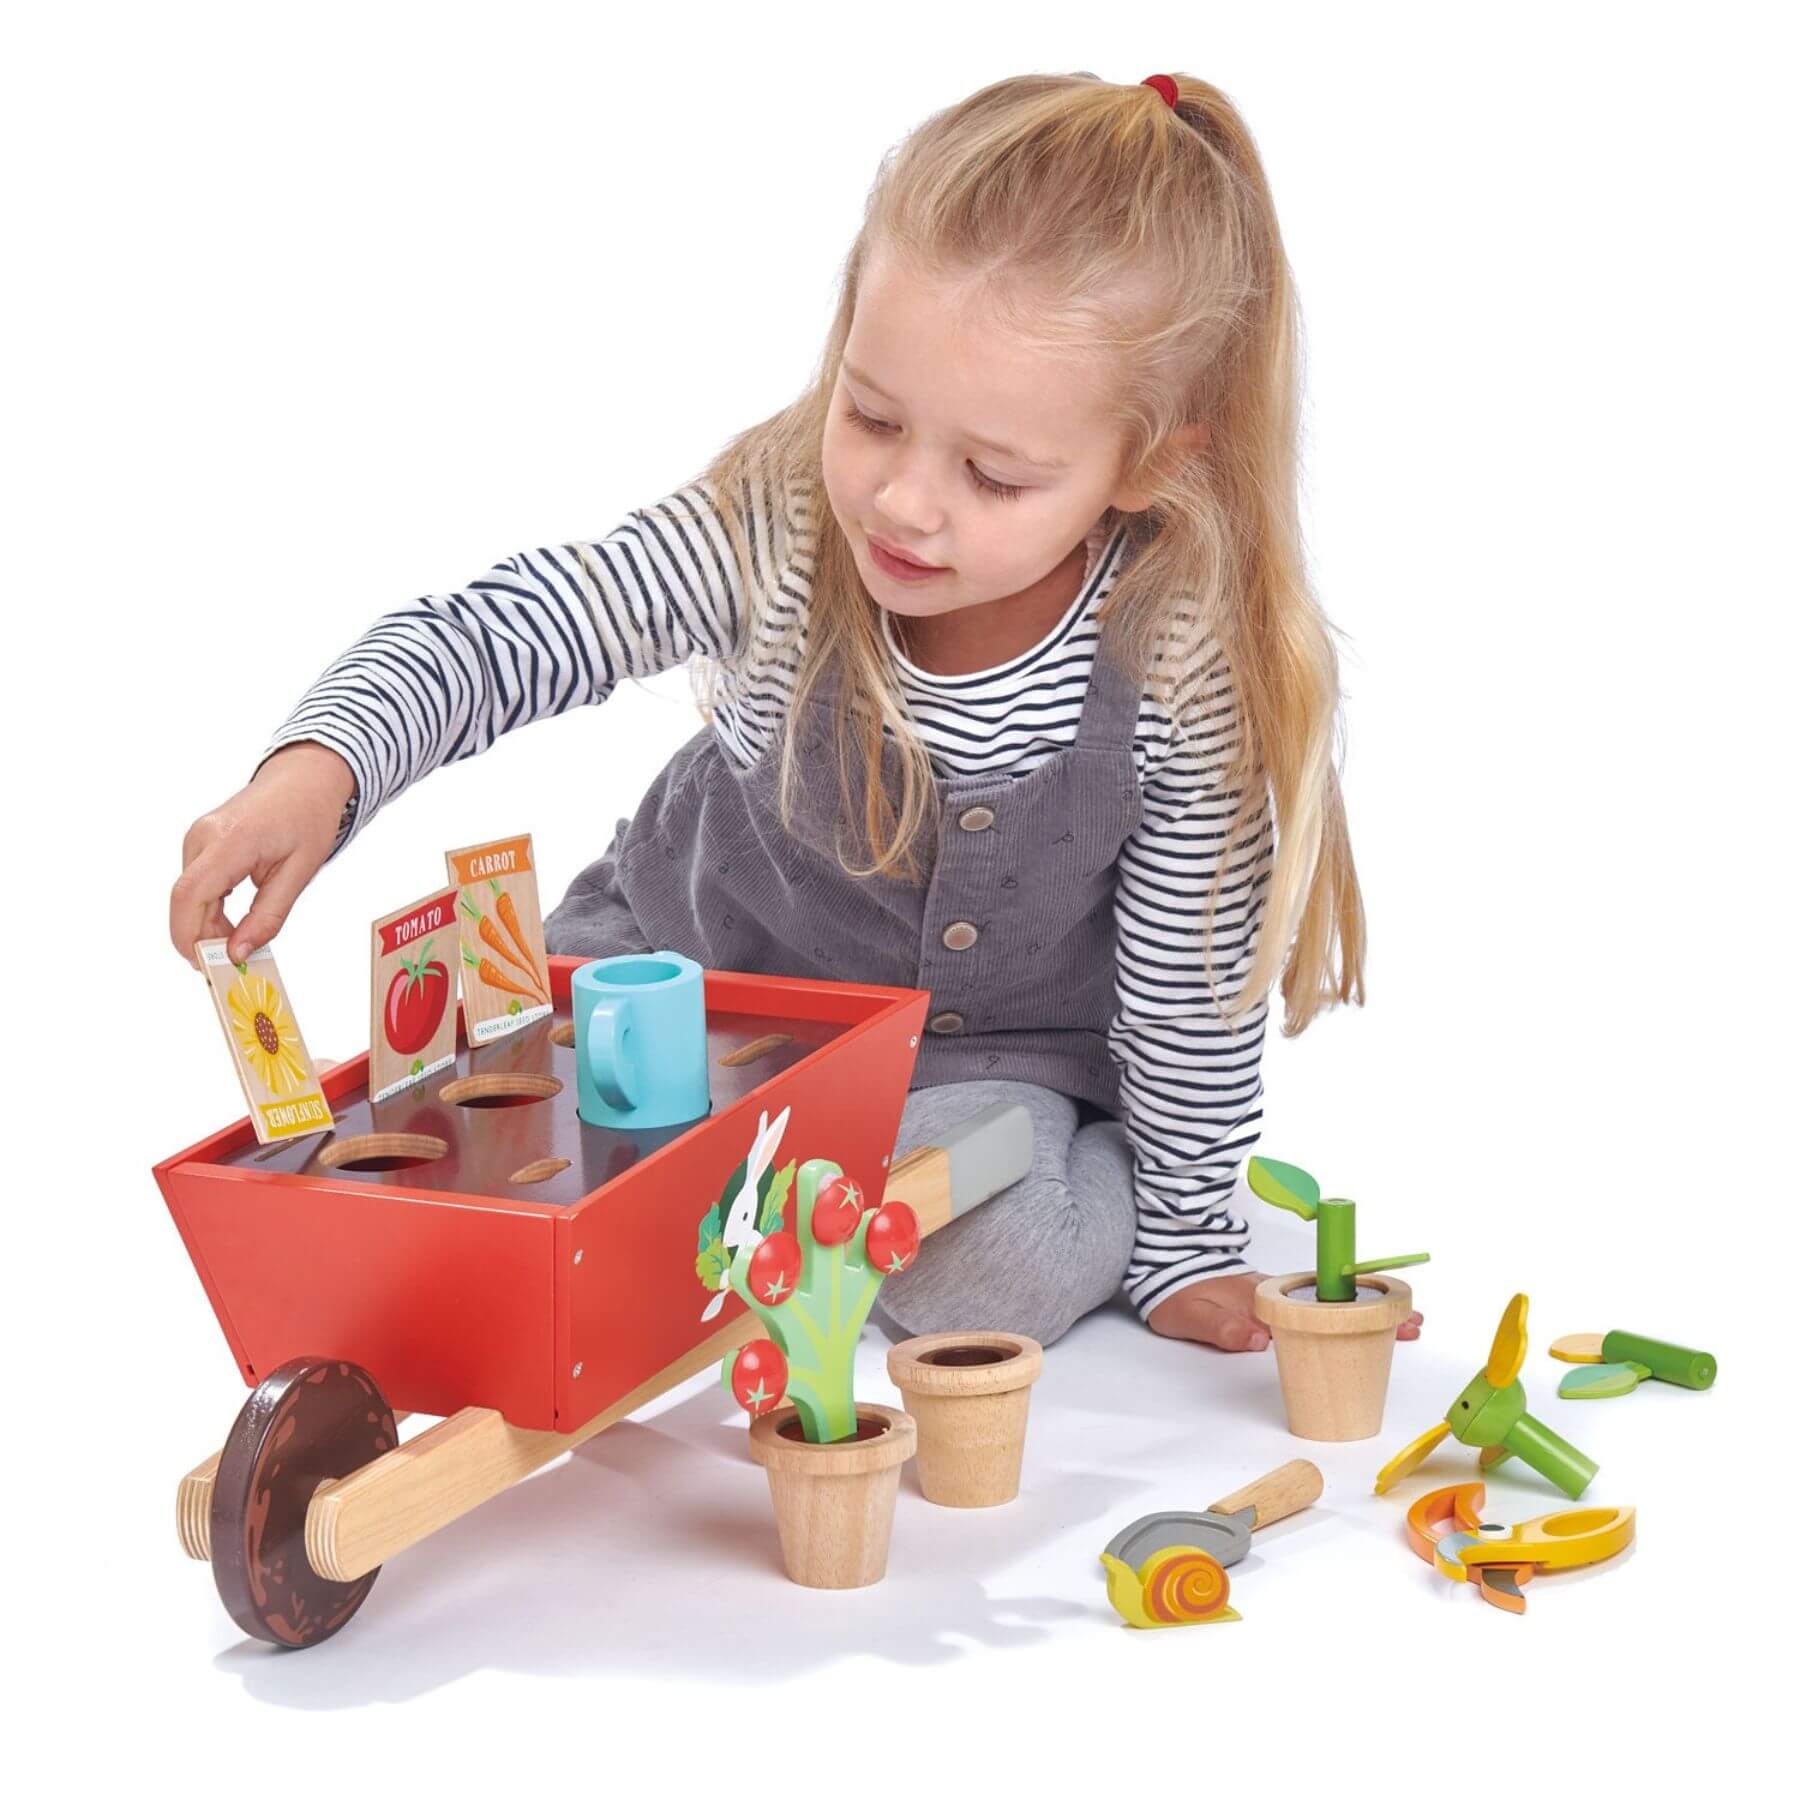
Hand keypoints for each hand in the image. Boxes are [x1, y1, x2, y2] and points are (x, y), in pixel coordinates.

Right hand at [170, 742, 354, 966]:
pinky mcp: (200, 844)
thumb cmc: (308, 817)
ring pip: (187, 896)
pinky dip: (208, 910)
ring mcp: (197, 839)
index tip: (207, 965)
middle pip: (184, 899)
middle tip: (230, 962)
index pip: (191, 894)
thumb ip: (269, 916)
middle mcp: (204, 837)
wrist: (304, 779)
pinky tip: (232, 922)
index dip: (190, 935)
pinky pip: (195, 886)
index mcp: (230, 840)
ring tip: (239, 938)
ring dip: (205, 925)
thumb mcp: (299, 872)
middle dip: (199, 937)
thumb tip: (239, 952)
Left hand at [1147, 1270, 1424, 1352]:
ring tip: (1407, 1327)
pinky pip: (1319, 1309)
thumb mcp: (1191, 1314)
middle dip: (1377, 1311)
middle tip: (1416, 1323)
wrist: (1164, 1269)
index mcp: (1266, 1294)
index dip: (1357, 1309)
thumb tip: (1259, 1338)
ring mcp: (1282, 1297)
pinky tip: (1366, 1332)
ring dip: (1367, 1314)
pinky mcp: (1278, 1305)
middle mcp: (1281, 1291)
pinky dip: (1346, 1317)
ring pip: (1332, 1304)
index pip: (1320, 1301)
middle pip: (1336, 1300)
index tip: (1392, 1317)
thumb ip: (1223, 1327)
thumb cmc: (1178, 1294)